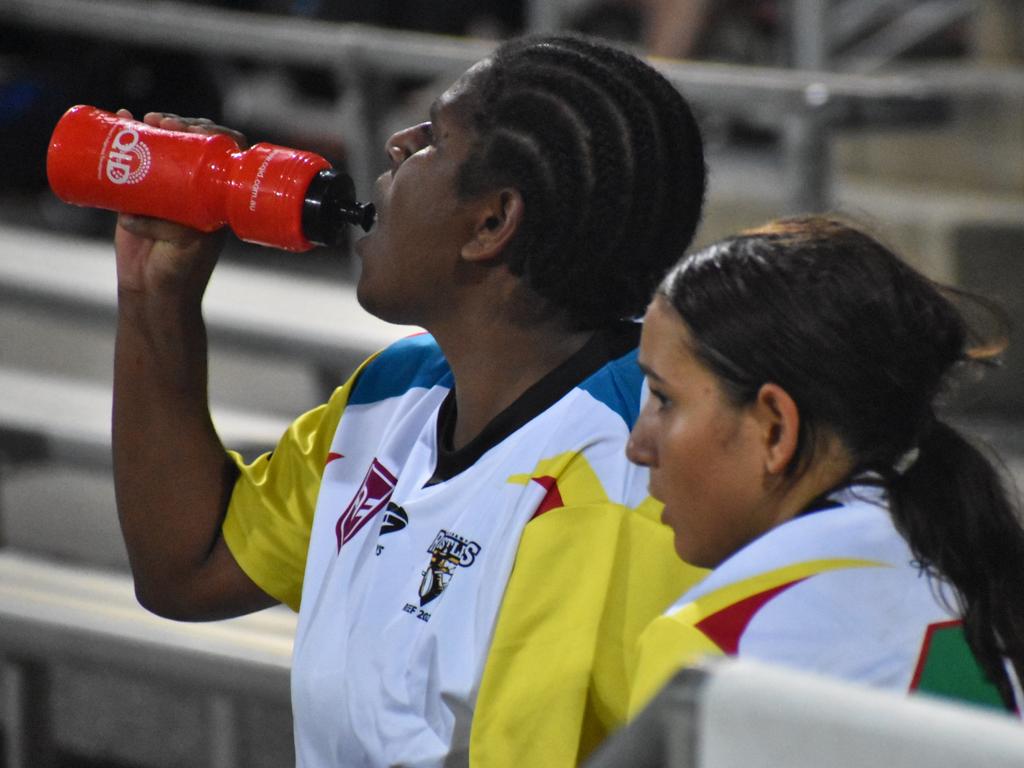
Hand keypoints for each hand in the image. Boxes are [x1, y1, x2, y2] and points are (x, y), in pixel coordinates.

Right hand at [113, 110, 246, 299]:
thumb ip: (171, 229)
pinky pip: (136, 160)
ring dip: (157, 125)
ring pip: (168, 146)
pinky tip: (122, 117)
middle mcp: (198, 188)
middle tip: (163, 121)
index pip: (226, 154)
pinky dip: (129, 135)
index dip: (215, 134)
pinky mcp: (140, 193)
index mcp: (219, 197)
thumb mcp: (186, 247)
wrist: (154, 292)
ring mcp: (169, 188)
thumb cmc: (182, 271)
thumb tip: (136, 214)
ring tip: (145, 119)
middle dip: (182, 124)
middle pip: (196, 143)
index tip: (195, 129)